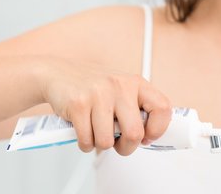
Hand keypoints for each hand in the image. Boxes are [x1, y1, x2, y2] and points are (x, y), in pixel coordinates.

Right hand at [37, 57, 171, 155]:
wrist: (57, 73)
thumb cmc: (92, 85)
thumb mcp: (121, 88)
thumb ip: (137, 107)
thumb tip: (150, 135)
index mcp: (136, 83)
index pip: (162, 108)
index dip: (158, 129)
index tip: (148, 136)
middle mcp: (120, 85)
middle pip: (135, 133)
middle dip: (126, 147)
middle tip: (119, 143)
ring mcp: (99, 94)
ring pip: (107, 141)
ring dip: (101, 144)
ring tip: (97, 131)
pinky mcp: (78, 104)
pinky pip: (87, 141)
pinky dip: (85, 143)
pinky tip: (84, 130)